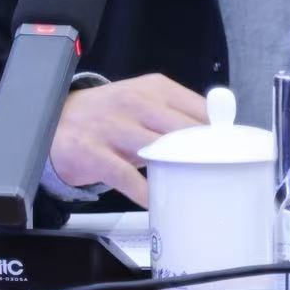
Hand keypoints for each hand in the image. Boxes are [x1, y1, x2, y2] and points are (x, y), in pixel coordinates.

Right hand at [49, 74, 206, 205]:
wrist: (56, 119)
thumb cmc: (111, 115)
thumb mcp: (144, 103)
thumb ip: (176, 116)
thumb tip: (217, 138)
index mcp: (154, 88)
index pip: (198, 108)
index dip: (219, 132)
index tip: (233, 151)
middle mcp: (134, 102)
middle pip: (181, 128)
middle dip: (204, 151)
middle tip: (220, 171)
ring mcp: (111, 127)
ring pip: (156, 149)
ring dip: (177, 169)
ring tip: (194, 186)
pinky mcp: (92, 152)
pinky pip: (125, 176)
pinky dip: (143, 192)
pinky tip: (154, 201)